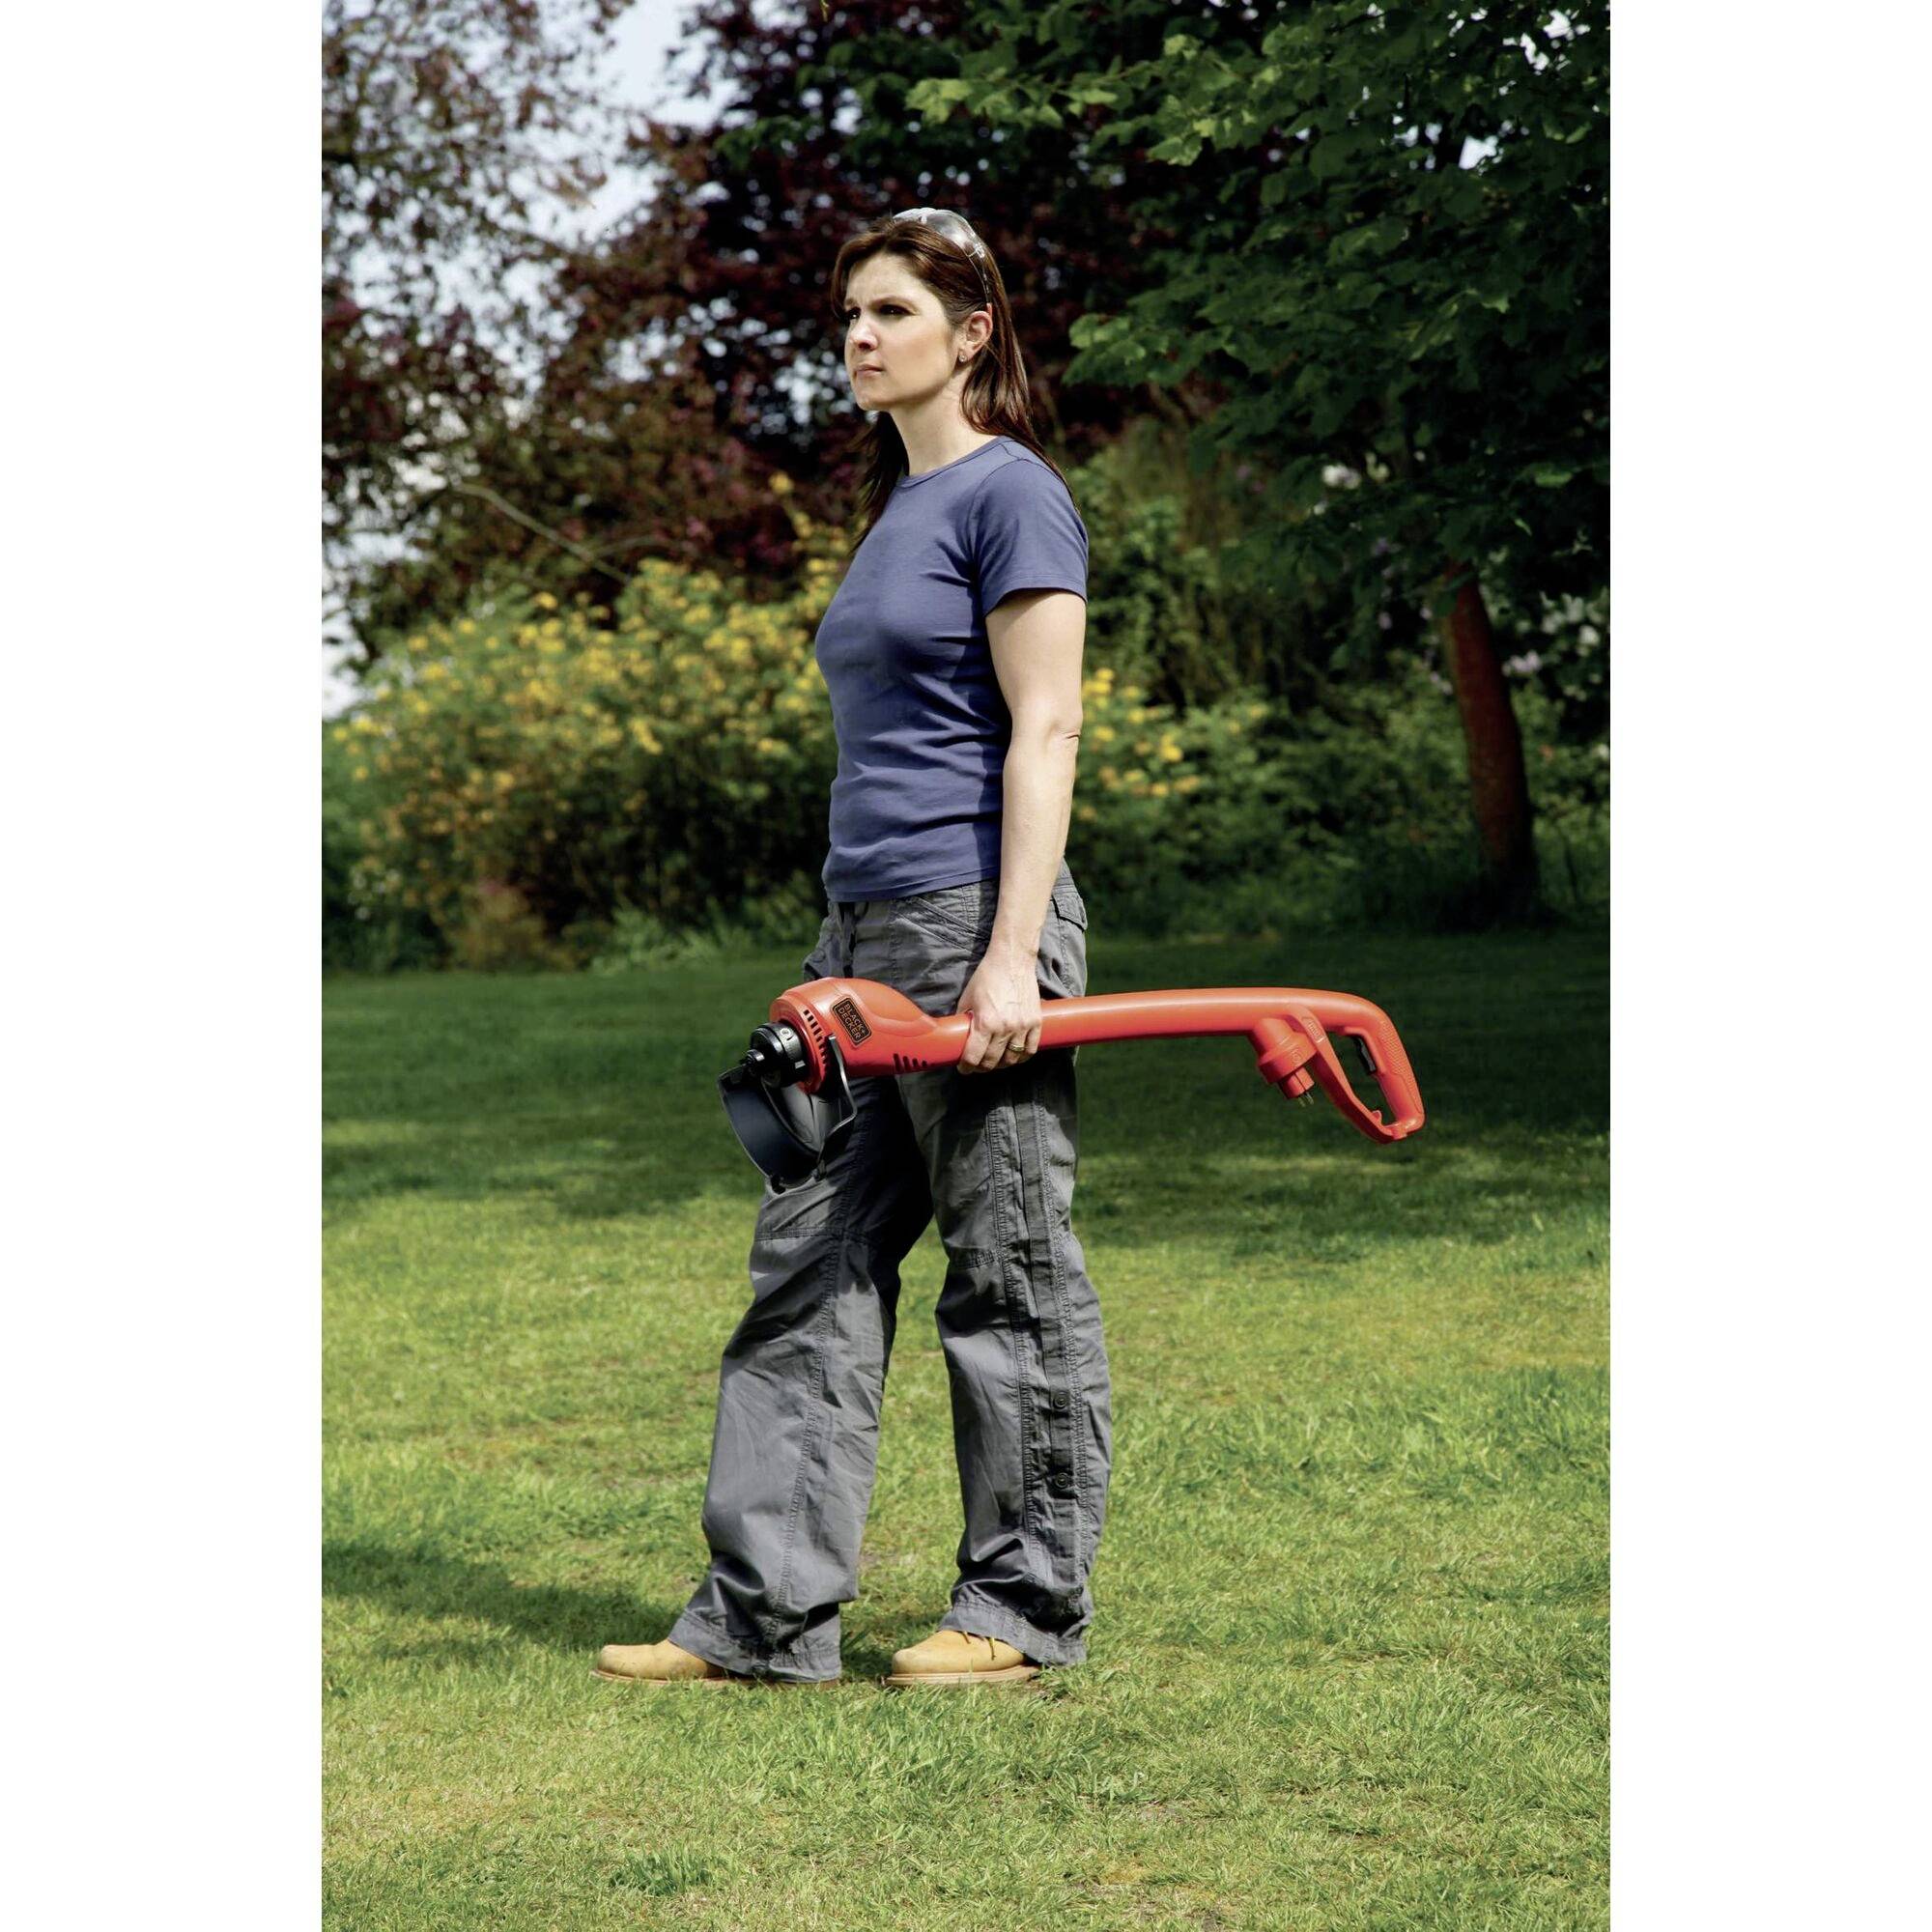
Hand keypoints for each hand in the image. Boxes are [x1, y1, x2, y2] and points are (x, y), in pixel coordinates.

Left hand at [957, 941, 1041, 1072]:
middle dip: (982, 1067)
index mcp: (985, 1023)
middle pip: (992, 1061)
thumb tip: (957, 1036)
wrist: (1012, 961)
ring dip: (1001, 1064)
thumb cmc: (987, 977)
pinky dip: (1021, 1057)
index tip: (964, 1068)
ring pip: (1012, 1059)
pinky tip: (1014, 1056)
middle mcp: (1004, 1028)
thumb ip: (964, 1019)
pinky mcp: (1035, 1022)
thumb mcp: (967, 998)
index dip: (967, 1067)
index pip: (974, 1057)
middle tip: (977, 1065)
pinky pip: (1030, 1049)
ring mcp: (1022, 1027)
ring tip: (995, 1061)